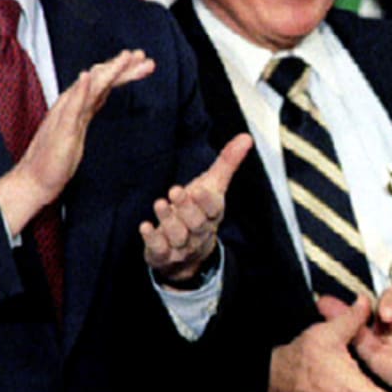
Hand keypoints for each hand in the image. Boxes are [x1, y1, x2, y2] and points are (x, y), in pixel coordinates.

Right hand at [0, 49, 155, 231]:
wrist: (34, 179)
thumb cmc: (55, 158)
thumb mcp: (78, 128)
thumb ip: (88, 109)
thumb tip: (100, 94)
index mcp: (78, 106)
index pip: (104, 84)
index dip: (123, 71)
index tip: (144, 62)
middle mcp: (71, 105)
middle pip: (100, 80)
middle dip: (122, 66)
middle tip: (143, 55)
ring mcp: (66, 116)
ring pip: (89, 88)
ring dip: (107, 71)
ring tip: (125, 58)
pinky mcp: (61, 130)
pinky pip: (71, 107)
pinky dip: (80, 90)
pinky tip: (87, 77)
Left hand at [142, 132, 253, 282]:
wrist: (190, 253)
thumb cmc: (200, 211)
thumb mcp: (213, 186)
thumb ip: (227, 163)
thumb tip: (246, 137)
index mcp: (212, 214)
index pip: (213, 208)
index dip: (206, 201)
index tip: (199, 189)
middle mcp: (199, 231)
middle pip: (196, 222)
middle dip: (186, 207)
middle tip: (175, 191)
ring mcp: (182, 245)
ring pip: (177, 235)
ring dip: (168, 219)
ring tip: (160, 203)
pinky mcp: (163, 253)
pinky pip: (159, 249)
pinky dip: (152, 239)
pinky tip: (145, 226)